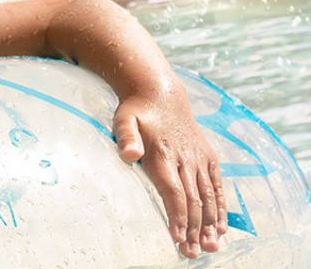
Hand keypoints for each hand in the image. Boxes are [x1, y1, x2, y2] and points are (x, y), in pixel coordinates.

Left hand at [112, 85, 227, 258]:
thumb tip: (129, 155)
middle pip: (192, 199)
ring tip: (211, 247)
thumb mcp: (124, 119)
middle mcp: (185, 159)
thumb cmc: (137, 111)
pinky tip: (222, 227)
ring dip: (210, 223)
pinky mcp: (208, 157)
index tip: (178, 237)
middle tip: (193, 253)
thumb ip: (126, 137)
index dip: (177, 215)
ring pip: (208, 196)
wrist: (160, 93)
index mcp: (164, 155)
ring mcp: (199, 158)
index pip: (173, 191)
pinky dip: (221, 207)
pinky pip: (217, 186)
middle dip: (194, 228)